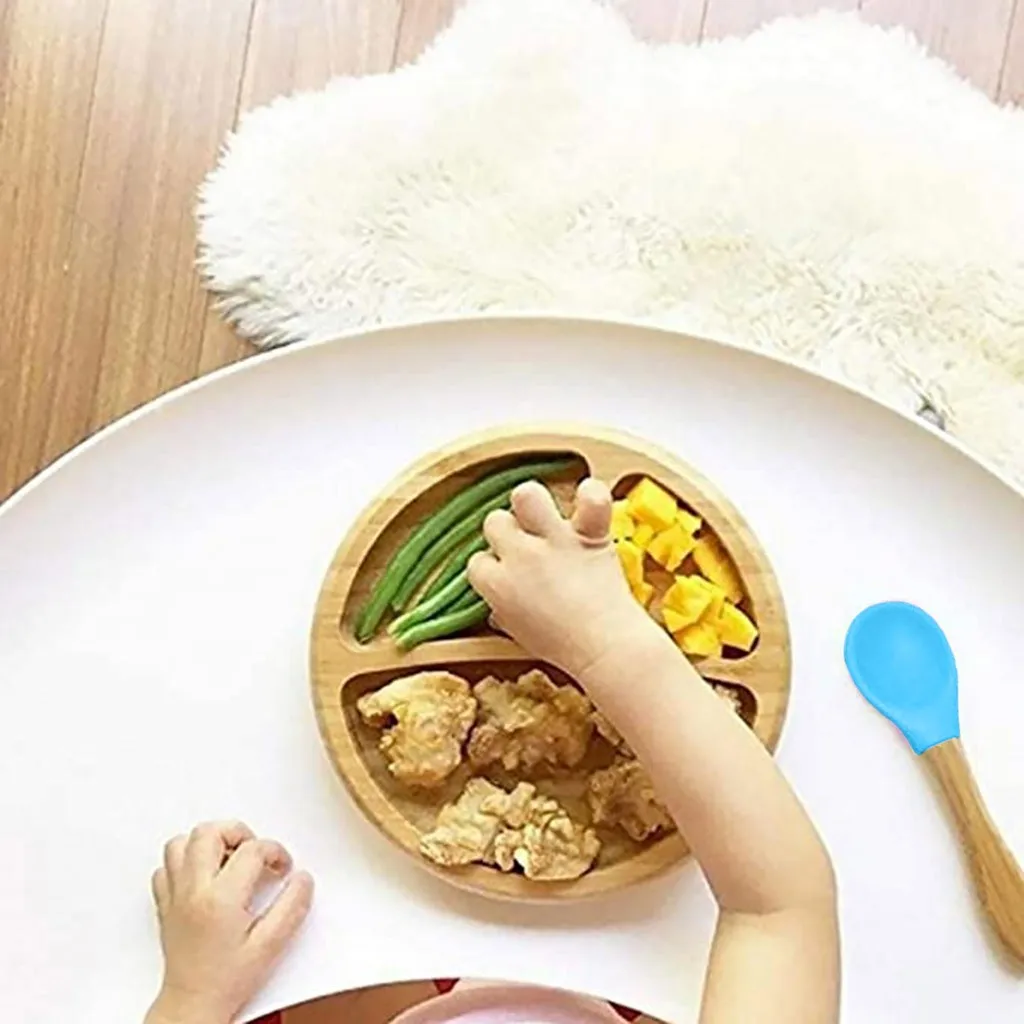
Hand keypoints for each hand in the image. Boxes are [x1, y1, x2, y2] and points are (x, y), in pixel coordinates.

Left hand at [145, 821, 313, 1023]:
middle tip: (254, 851)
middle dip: (238, 833)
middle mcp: (193, 890)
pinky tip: (203, 875)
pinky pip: (166, 867)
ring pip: (181, 843)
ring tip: (228, 857)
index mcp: (221, 898)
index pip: (251, 850)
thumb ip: (291, 908)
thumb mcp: (270, 946)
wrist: (193, 1006)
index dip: (274, 852)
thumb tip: (302, 880)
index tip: (282, 868)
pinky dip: (184, 862)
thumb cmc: (227, 981)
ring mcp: (175, 895)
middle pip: (209, 832)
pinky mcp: (164, 905)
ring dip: (207, 842)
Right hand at [467, 478, 655, 677]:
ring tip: (544, 518)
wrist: (605, 650)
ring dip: (533, 503)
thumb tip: (498, 608)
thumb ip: (504, 613)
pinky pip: (590, 498)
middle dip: (506, 531)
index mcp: (496, 585)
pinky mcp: (589, 535)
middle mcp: (520, 556)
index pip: (477, 563)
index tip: (507, 577)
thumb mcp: (519, 635)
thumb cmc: (563, 649)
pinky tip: (588, 500)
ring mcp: (555, 541)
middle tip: (525, 545)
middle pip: (495, 522)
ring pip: (526, 495)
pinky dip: (591, 496)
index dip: (492, 568)